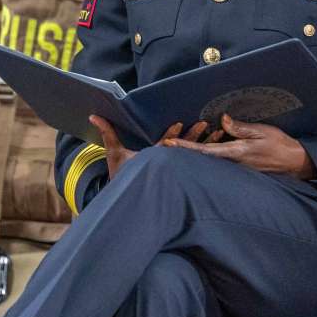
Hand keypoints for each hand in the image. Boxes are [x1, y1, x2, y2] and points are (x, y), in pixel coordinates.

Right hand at [92, 117, 222, 179]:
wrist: (130, 201)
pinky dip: (211, 154)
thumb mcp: (114, 154)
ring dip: (207, 143)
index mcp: (153, 158)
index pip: (163, 145)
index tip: (179, 124)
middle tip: (205, 124)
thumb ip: (107, 133)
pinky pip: (200, 163)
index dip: (171, 135)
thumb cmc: (122, 176)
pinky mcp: (185, 174)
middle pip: (183, 149)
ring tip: (219, 132)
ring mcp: (177, 170)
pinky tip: (222, 146)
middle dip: (194, 136)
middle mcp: (167, 164)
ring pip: (195, 155)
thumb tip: (94, 115)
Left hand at [164, 114, 316, 178]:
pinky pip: (219, 161)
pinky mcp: (239, 168)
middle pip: (202, 158)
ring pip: (209, 161)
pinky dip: (206, 155)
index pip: (205, 151)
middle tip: (161, 145)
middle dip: (183, 151)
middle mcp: (232, 162)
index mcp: (236, 152)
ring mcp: (235, 168)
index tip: (168, 144)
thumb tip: (223, 120)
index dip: (185, 147)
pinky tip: (197, 150)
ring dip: (193, 153)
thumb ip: (241, 128)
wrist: (295, 163)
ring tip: (174, 145)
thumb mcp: (263, 132)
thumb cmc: (281, 146)